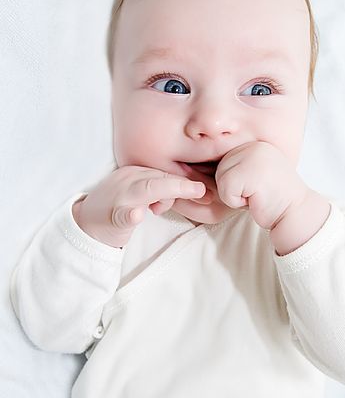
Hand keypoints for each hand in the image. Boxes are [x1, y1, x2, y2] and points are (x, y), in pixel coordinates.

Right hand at [71, 165, 205, 247]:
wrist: (85, 224)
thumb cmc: (119, 207)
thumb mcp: (143, 194)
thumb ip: (163, 191)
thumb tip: (194, 192)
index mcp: (136, 172)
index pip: (165, 173)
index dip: (187, 182)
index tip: (207, 191)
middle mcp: (127, 180)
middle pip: (159, 179)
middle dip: (183, 186)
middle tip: (205, 193)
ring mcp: (119, 198)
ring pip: (145, 190)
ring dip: (165, 194)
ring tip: (183, 198)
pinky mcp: (112, 218)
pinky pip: (122, 214)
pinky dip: (131, 214)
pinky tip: (138, 215)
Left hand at [215, 142, 308, 230]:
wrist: (297, 214)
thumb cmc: (274, 199)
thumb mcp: (255, 175)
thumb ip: (238, 167)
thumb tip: (202, 169)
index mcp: (254, 144)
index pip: (225, 162)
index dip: (236, 183)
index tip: (257, 188)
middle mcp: (253, 146)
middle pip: (220, 170)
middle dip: (234, 189)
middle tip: (256, 194)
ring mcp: (253, 157)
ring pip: (221, 179)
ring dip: (234, 196)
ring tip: (256, 196)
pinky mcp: (250, 172)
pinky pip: (226, 190)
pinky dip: (236, 202)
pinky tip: (255, 200)